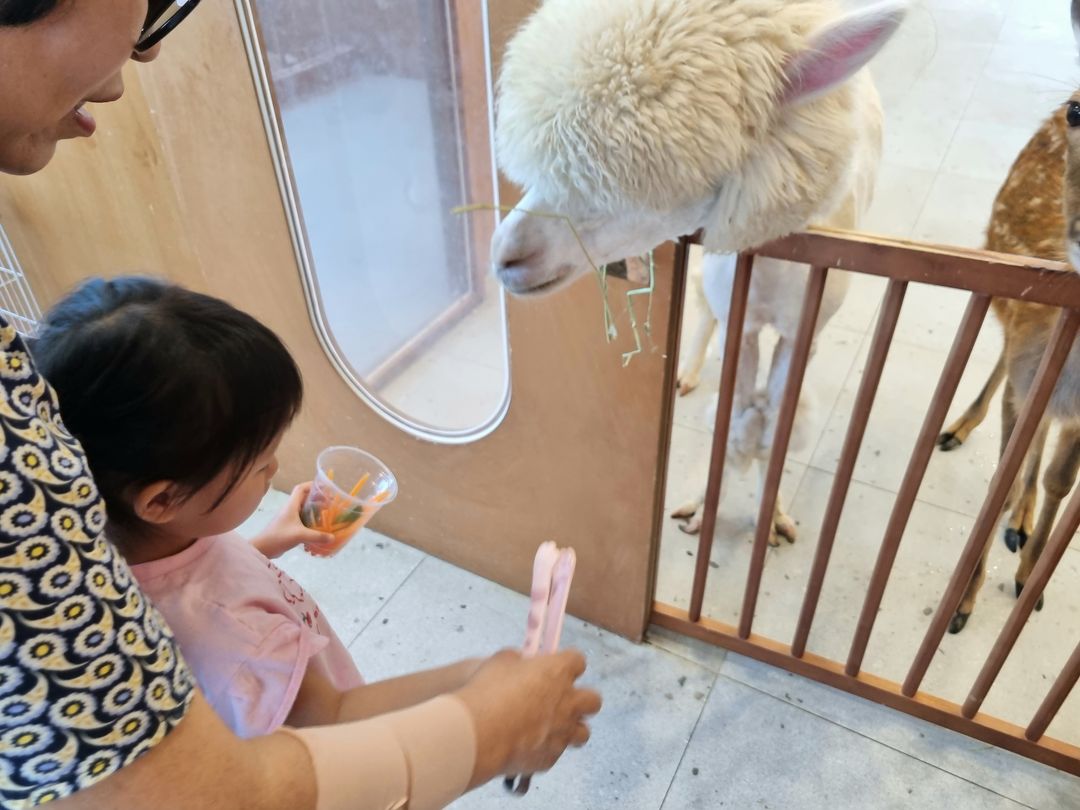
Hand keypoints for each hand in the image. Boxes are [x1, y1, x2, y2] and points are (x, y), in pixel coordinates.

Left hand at [251, 483, 334, 558]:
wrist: (263, 548)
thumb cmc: (279, 536)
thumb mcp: (300, 535)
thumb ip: (317, 536)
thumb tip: (333, 537)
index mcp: (291, 505)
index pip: (301, 488)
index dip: (312, 485)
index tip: (324, 488)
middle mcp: (290, 509)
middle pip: (304, 498)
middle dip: (317, 499)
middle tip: (329, 503)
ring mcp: (289, 518)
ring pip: (304, 509)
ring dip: (314, 511)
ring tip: (326, 515)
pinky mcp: (290, 526)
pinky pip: (302, 520)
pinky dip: (311, 521)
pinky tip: (318, 528)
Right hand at [454, 649, 600, 787]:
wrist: (478, 734)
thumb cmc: (487, 692)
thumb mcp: (500, 661)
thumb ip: (517, 660)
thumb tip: (519, 663)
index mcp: (558, 672)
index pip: (578, 661)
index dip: (568, 664)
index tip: (556, 666)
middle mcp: (568, 702)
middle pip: (593, 701)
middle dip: (581, 700)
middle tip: (562, 700)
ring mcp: (562, 732)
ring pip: (583, 732)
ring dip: (571, 728)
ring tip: (550, 727)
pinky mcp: (551, 757)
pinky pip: (556, 752)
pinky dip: (546, 748)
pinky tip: (527, 744)